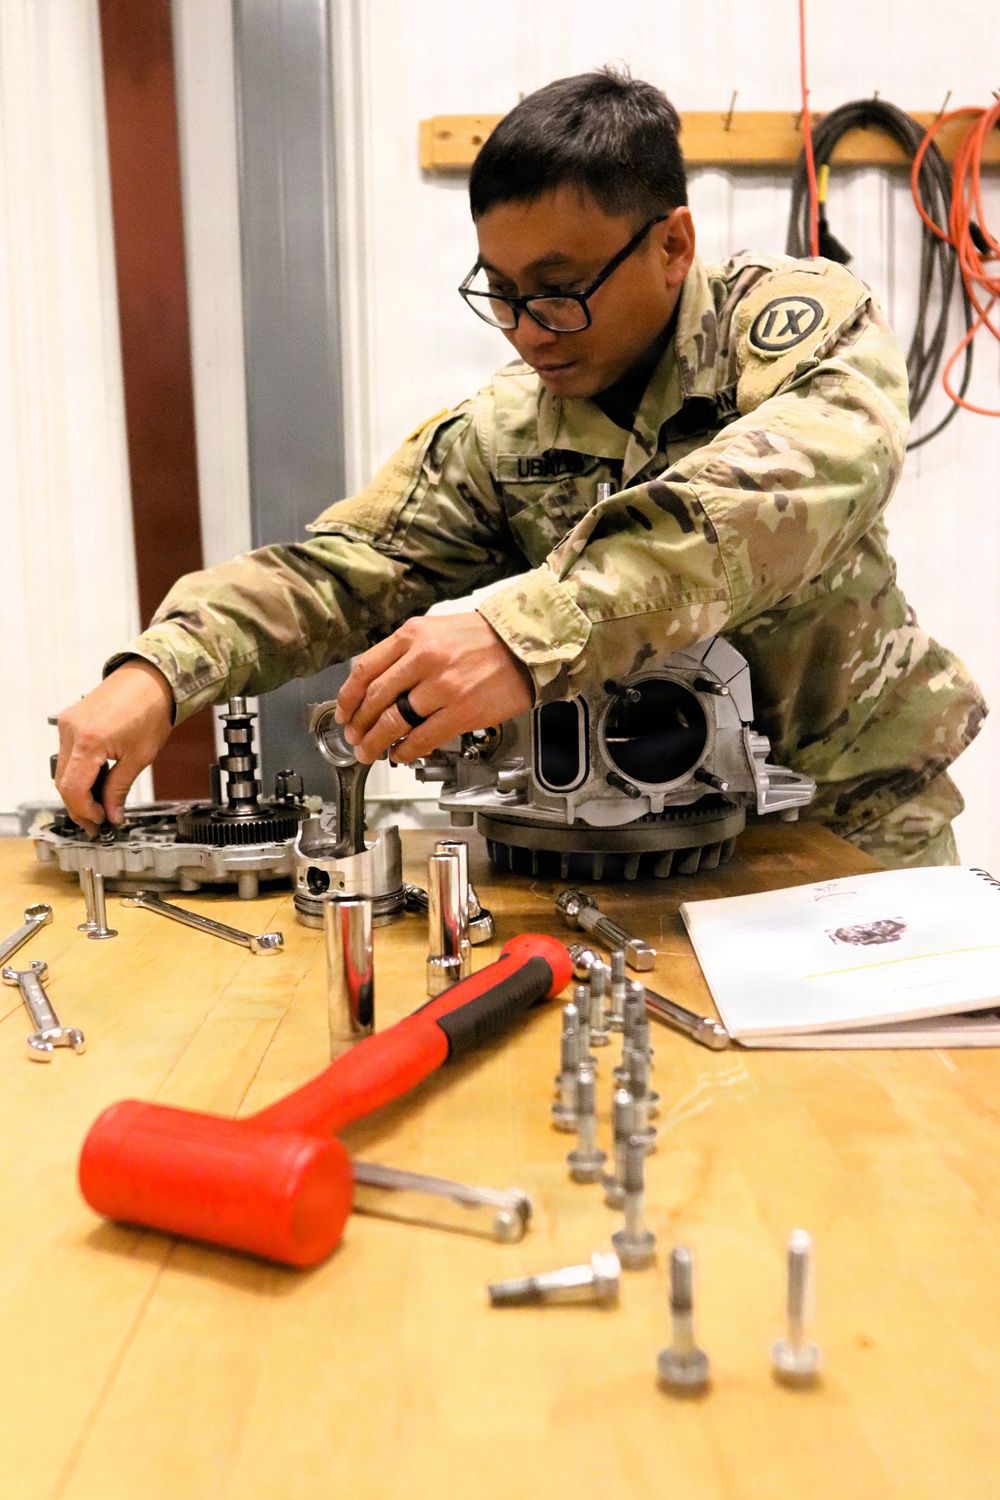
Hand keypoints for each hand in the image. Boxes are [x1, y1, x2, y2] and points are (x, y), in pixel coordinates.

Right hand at [55, 660, 175, 835]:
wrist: (151, 678)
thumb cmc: (151, 708)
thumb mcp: (140, 757)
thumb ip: (120, 789)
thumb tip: (113, 814)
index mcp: (89, 740)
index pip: (73, 789)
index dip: (85, 811)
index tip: (99, 823)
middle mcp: (72, 730)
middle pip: (63, 782)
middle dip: (79, 806)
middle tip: (97, 822)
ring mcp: (67, 723)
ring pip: (62, 770)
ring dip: (78, 790)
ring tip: (99, 805)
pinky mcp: (70, 719)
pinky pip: (66, 754)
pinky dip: (78, 772)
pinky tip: (95, 782)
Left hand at [335, 613, 533, 764]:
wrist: (527, 645)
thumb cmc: (484, 639)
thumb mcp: (436, 630)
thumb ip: (405, 653)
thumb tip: (377, 686)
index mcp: (413, 635)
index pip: (365, 669)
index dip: (348, 697)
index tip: (343, 713)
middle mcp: (424, 658)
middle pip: (375, 698)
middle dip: (359, 724)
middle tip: (354, 738)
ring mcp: (443, 687)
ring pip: (394, 721)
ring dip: (376, 742)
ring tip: (370, 752)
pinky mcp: (462, 712)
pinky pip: (422, 738)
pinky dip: (406, 751)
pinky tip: (400, 755)